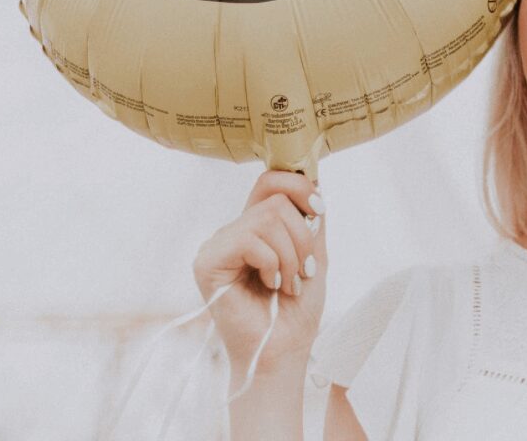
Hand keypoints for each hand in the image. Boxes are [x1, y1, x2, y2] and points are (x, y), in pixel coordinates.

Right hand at [193, 170, 326, 375]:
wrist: (284, 349)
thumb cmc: (297, 307)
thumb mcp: (314, 252)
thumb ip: (311, 217)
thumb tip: (314, 177)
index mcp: (256, 225)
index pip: (271, 180)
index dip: (300, 186)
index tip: (319, 211)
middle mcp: (234, 230)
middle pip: (275, 198)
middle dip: (302, 235)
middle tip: (303, 270)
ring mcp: (218, 244)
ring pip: (267, 218)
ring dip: (291, 255)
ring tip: (289, 284)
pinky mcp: (208, 262)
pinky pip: (250, 240)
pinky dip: (272, 263)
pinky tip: (270, 285)